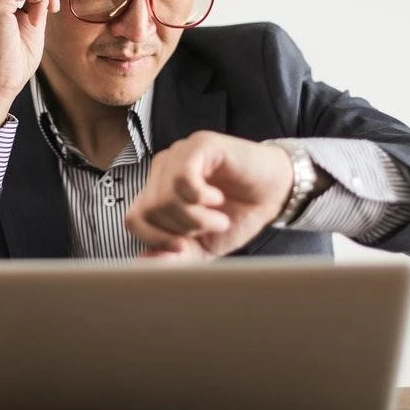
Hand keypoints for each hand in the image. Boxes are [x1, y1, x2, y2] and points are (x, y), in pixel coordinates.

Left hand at [124, 131, 294, 259]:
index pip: (134, 219)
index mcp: (158, 191)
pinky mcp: (200, 145)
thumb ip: (175, 257)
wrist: (275, 194)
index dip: (155, 239)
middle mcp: (163, 169)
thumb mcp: (204, 246)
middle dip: (182, 229)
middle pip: (149, 210)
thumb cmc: (238, 215)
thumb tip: (145, 264)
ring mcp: (179, 154)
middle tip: (210, 227)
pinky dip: (201, 197)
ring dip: (196, 218)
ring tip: (219, 217)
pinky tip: (217, 198)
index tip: (183, 246)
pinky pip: (183, 177)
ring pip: (165, 197)